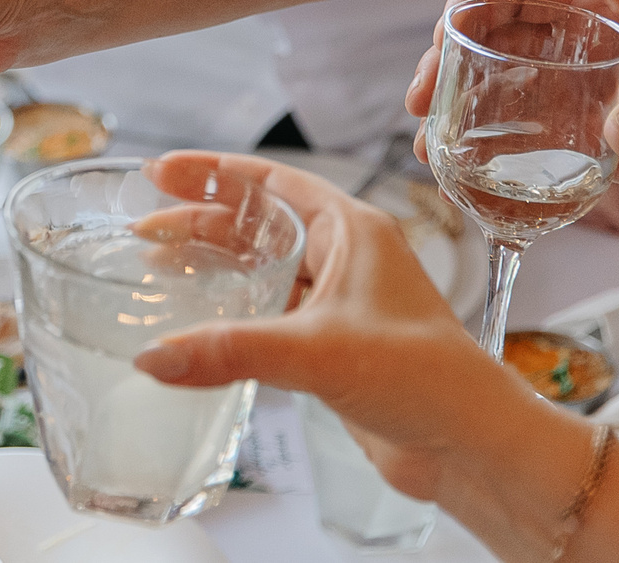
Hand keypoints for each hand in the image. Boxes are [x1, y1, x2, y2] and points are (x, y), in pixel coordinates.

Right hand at [126, 153, 561, 508]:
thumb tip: (154, 356)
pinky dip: (230, 314)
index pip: (270, 182)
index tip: (161, 171)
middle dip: (200, 222)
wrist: (474, 448)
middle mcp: (346, 258)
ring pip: (263, 269)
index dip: (211, 173)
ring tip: (157, 269)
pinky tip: (196, 325)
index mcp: (353, 230)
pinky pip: (269, 316)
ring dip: (213, 267)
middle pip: (258, 223)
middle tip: (144, 226)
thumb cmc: (429, 380)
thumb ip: (231, 351)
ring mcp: (340, 303)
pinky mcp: (333, 347)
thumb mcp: (320, 352)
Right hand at [401, 0, 618, 196]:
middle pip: (494, 44)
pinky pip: (540, 152)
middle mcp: (583, 46)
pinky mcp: (599, 144)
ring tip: (434, 155)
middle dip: (447, 70)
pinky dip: (505, 168)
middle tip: (422, 107)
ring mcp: (587, 96)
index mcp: (604, 5)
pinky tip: (477, 188)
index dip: (472, 4)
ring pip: (506, 100)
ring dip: (465, 124)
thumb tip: (615, 137)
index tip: (443, 37)